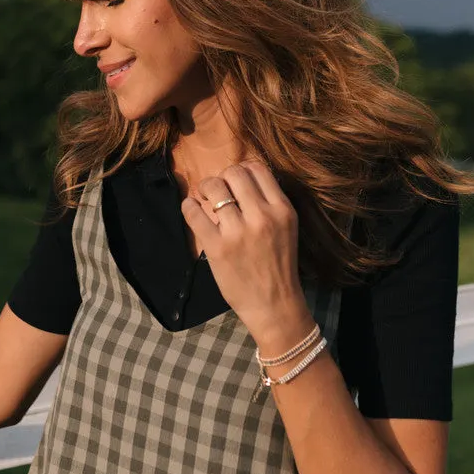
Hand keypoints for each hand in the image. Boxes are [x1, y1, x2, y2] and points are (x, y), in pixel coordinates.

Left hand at [181, 159, 311, 339]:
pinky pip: (194, 213)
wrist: (274, 304)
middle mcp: (262, 216)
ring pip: (214, 187)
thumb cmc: (278, 266)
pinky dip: (188, 206)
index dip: (241, 169)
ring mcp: (238, 232)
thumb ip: (268, 204)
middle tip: (215, 190)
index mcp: (282, 210)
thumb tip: (239, 180)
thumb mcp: (285, 228)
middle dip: (221, 177)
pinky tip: (190, 209)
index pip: (257, 168)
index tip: (234, 182)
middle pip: (234, 172)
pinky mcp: (217, 247)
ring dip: (204, 188)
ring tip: (202, 198)